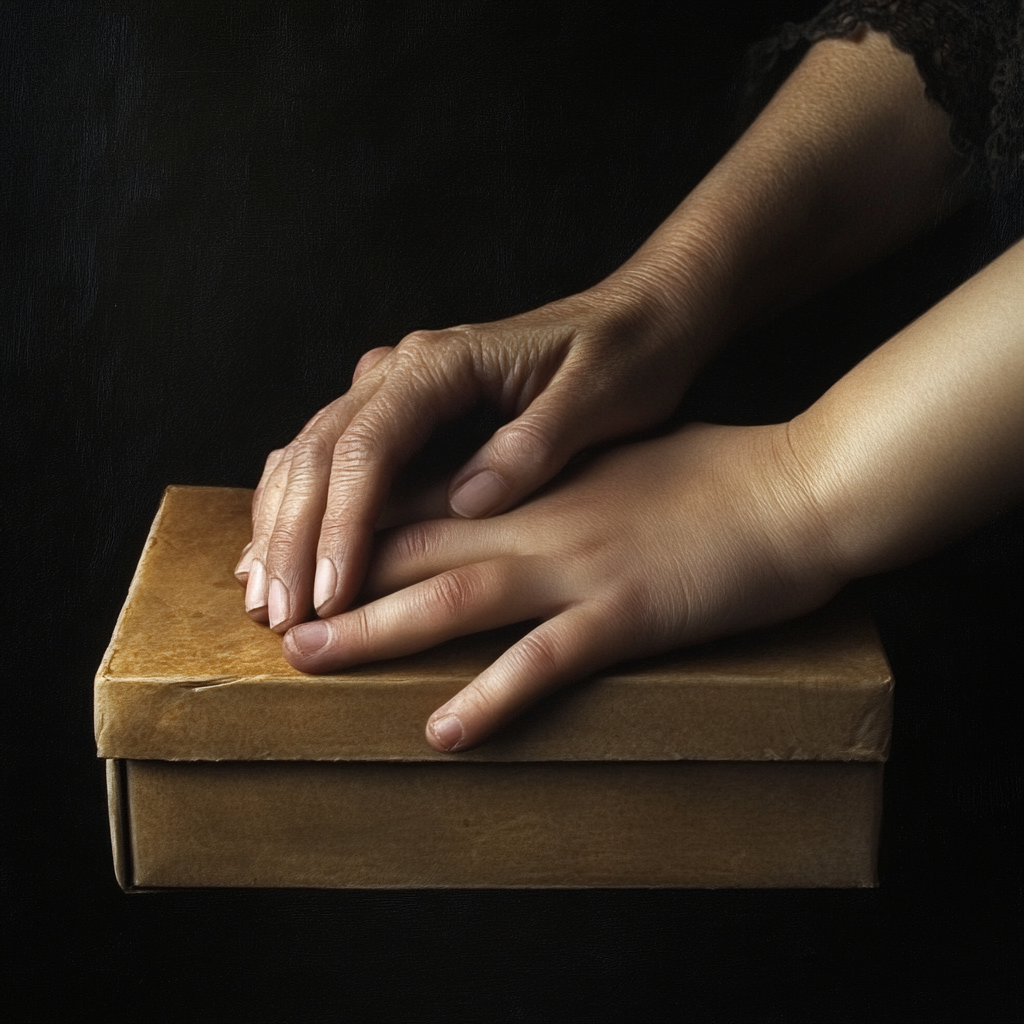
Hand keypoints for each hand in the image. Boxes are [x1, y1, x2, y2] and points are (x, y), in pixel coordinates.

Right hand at [235, 288, 697, 632]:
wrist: (640, 317)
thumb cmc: (627, 354)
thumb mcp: (598, 396)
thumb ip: (533, 443)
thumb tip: (469, 502)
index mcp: (445, 363)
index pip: (368, 446)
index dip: (343, 525)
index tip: (332, 594)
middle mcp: (406, 369)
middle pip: (319, 451)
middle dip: (291, 536)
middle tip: (277, 615)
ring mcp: (398, 388)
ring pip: (310, 453)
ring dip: (281, 525)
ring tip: (262, 598)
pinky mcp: (407, 414)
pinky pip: (333, 458)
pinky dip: (302, 507)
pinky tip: (282, 549)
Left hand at [280, 422, 844, 750]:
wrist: (799, 483)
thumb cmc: (718, 472)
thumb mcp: (620, 461)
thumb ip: (558, 477)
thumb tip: (514, 495)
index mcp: (539, 488)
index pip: (425, 501)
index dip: (356, 529)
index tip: (302, 556)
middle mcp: (542, 522)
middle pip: (416, 548)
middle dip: (337, 580)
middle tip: (267, 613)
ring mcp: (581, 567)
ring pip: (458, 597)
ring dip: (378, 630)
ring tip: (310, 659)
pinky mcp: (628, 613)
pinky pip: (547, 660)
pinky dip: (491, 694)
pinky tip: (444, 730)